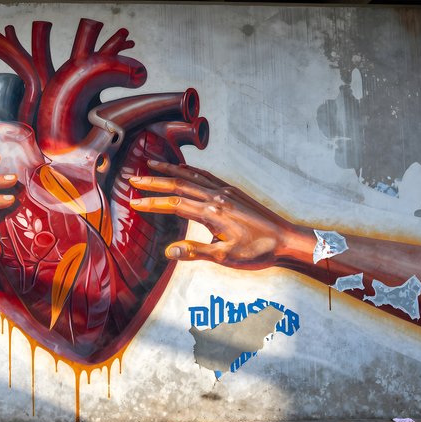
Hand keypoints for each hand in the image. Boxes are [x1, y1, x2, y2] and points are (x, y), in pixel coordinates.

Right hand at [129, 160, 312, 269]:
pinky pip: (206, 176)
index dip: (152, 203)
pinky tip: (184, 169)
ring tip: (152, 164)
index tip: (134, 203)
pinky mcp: (233, 192)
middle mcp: (216, 197)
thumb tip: (169, 252)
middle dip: (154, 181)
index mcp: (212, 214)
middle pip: (179, 184)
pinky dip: (190, 170)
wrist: (287, 240)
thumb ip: (196, 252)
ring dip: (170, 170)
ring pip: (192, 176)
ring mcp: (226, 192)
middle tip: (133, 178)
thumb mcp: (226, 257)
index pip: (174, 204)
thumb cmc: (258, 251)